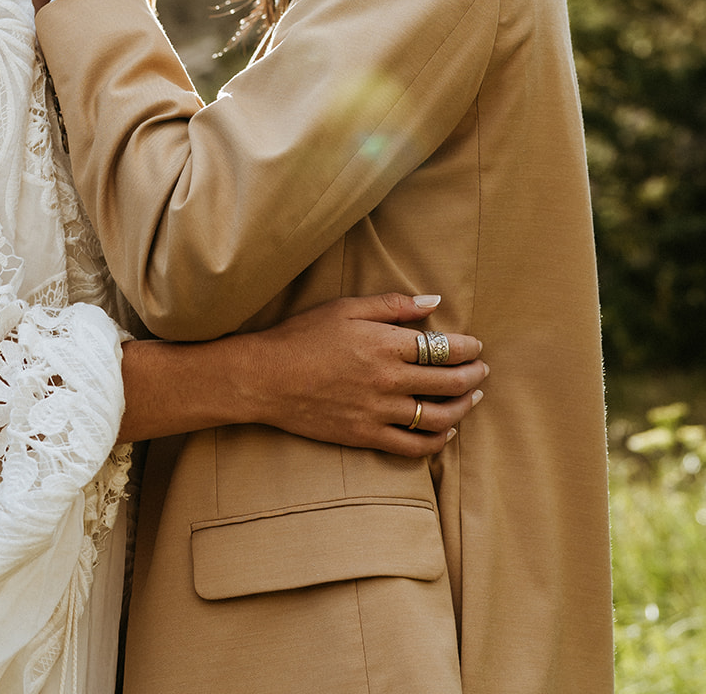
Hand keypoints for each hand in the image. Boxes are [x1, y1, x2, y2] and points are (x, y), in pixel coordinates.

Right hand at [243, 293, 486, 456]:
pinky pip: (413, 446)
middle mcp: (389, 380)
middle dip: (472, 376)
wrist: (267, 378)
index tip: (475, 346)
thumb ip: (393, 305)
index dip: (467, 349)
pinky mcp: (367, 436)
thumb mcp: (346, 308)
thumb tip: (433, 301)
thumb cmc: (303, 336)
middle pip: (448, 383)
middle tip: (481, 371)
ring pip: (438, 417)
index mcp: (386, 344)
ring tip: (471, 399)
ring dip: (462, 408)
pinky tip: (445, 432)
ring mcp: (379, 411)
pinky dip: (436, 442)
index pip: (444, 348)